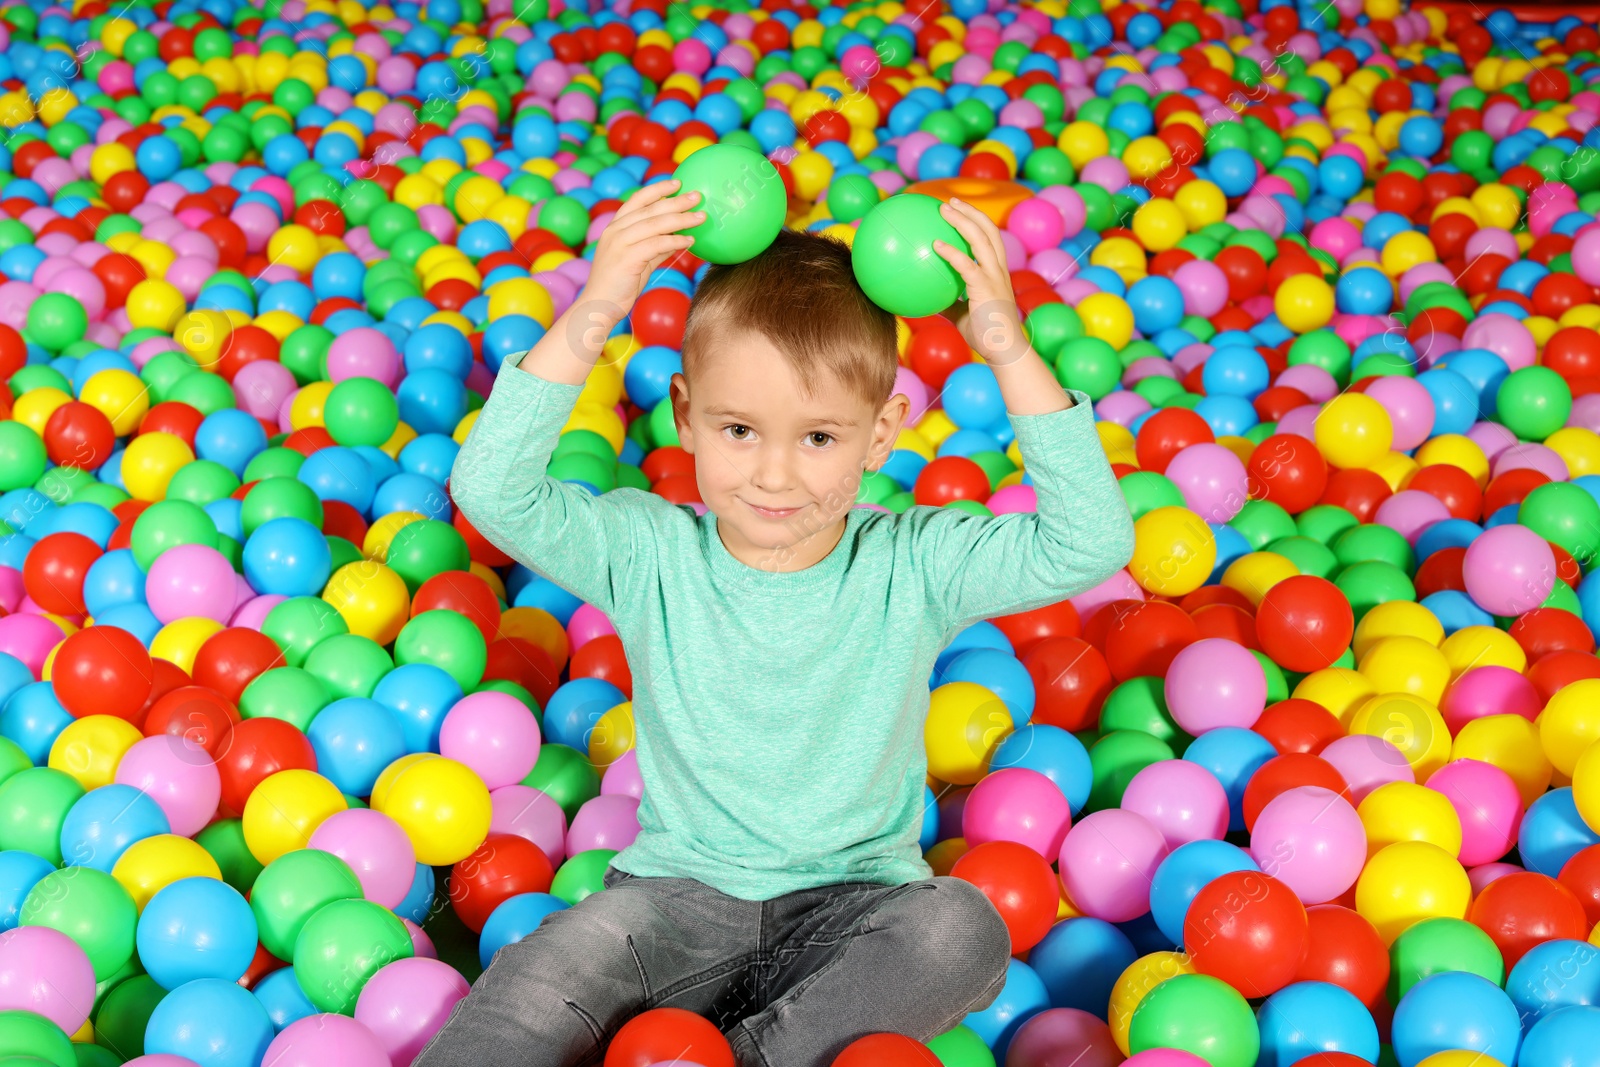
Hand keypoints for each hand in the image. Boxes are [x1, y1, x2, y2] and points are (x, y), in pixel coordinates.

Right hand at [573, 178, 704, 335]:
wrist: (598, 307)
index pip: (637, 200)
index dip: (658, 189)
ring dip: (681, 219)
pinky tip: (690, 240)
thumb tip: (678, 238)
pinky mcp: (626, 258)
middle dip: (676, 201)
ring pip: (654, 224)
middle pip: (650, 209)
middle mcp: (615, 231)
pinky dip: (675, 240)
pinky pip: (656, 244)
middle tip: (697, 196)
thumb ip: (655, 248)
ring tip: (700, 217)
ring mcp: (619, 243)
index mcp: (615, 228)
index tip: (677, 183)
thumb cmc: (619, 285)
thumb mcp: (639, 262)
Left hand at [932, 198, 1030, 367]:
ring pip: (982, 238)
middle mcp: (998, 269)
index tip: (958, 211)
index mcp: (996, 272)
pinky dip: (951, 251)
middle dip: (970, 212)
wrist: (1003, 351)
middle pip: (988, 230)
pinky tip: (935, 244)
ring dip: (963, 220)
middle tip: (949, 201)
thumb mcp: (961, 315)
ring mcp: (994, 276)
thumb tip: (923, 298)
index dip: (976, 222)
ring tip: (943, 208)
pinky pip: (967, 264)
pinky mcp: (986, 287)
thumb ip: (947, 302)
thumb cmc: (984, 335)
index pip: (989, 239)